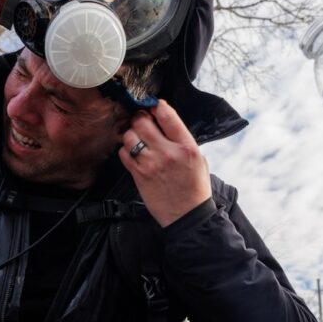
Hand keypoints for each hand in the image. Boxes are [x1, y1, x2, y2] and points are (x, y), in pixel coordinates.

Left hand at [118, 99, 211, 226]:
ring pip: (129, 136)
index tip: (154, 106)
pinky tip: (134, 154)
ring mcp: (151, 164)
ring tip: (137, 139)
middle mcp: (167, 153)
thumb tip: (166, 124)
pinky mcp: (138, 175)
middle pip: (142, 122)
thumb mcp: (199, 159)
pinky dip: (126, 151)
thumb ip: (183, 140)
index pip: (167, 115)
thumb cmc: (194, 187)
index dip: (156, 106)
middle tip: (141, 121)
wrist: (187, 215)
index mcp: (186, 146)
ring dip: (131, 134)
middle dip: (139, 118)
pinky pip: (124, 154)